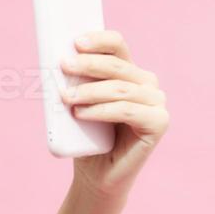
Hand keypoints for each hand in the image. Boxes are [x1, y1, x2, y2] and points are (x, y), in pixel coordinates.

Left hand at [58, 29, 170, 200]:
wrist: (96, 173)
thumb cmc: (85, 135)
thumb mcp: (75, 102)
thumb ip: (72, 80)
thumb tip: (56, 59)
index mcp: (128, 72)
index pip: (117, 45)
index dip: (99, 40)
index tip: (75, 41)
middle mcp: (147, 84)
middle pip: (118, 65)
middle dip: (88, 64)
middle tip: (63, 66)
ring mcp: (156, 103)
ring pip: (121, 88)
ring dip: (90, 90)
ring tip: (66, 97)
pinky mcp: (159, 123)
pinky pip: (129, 110)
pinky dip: (102, 110)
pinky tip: (81, 113)